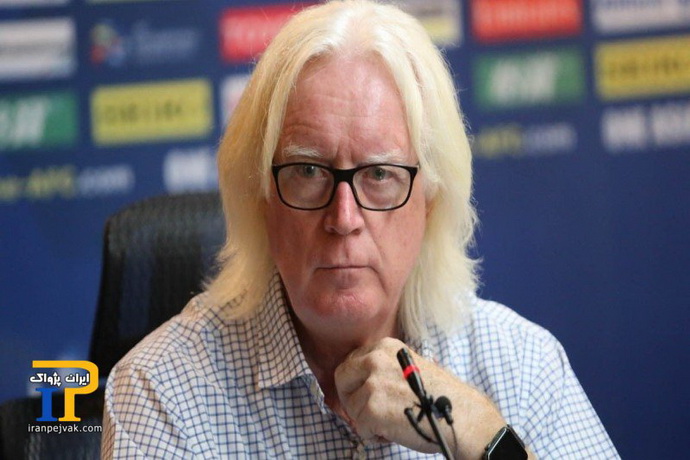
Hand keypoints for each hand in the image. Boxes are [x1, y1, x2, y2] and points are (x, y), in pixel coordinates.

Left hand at [334, 337, 507, 458]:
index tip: (366, 394)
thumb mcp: (410, 367)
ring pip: (351, 407)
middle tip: (368, 412)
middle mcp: (375, 359)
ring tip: (389, 423)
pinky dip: (373, 435)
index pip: (351, 362)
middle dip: (351, 398)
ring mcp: (372, 383)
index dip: (356, 382)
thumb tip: (361, 380)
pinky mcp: (372, 409)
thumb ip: (384, 368)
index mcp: (385, 347)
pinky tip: (391, 432)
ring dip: (366, 420)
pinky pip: (360, 426)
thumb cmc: (440, 397)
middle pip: (342, 379)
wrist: (461, 416)